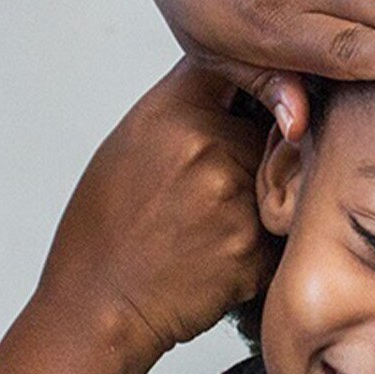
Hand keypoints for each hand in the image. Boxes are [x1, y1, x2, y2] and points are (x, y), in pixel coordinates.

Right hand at [36, 59, 271, 371]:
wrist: (97, 306)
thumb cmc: (105, 228)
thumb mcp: (130, 141)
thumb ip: (188, 103)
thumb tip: (240, 76)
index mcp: (174, 110)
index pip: (246, 67)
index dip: (256, 84)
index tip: (254, 103)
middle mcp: (210, 146)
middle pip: (269, 129)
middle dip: (252, 155)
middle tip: (203, 192)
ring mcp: (237, 197)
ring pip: (277, 180)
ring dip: (256, 199)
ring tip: (203, 225)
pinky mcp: (256, 247)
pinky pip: (277, 228)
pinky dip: (254, 241)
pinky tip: (211, 254)